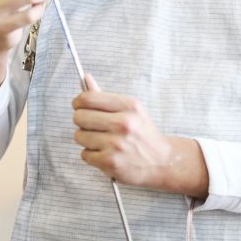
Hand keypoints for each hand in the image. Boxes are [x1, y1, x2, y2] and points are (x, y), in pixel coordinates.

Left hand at [72, 74, 208, 197]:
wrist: (162, 161)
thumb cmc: (142, 133)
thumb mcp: (130, 109)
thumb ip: (104, 96)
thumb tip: (86, 78)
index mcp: (128, 106)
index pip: (88, 98)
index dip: (78, 102)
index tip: (78, 106)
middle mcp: (123, 123)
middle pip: (79, 117)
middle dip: (81, 121)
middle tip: (91, 125)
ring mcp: (116, 144)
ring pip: (79, 136)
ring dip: (86, 139)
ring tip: (101, 141)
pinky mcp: (111, 162)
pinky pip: (84, 154)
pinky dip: (91, 155)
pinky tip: (105, 153)